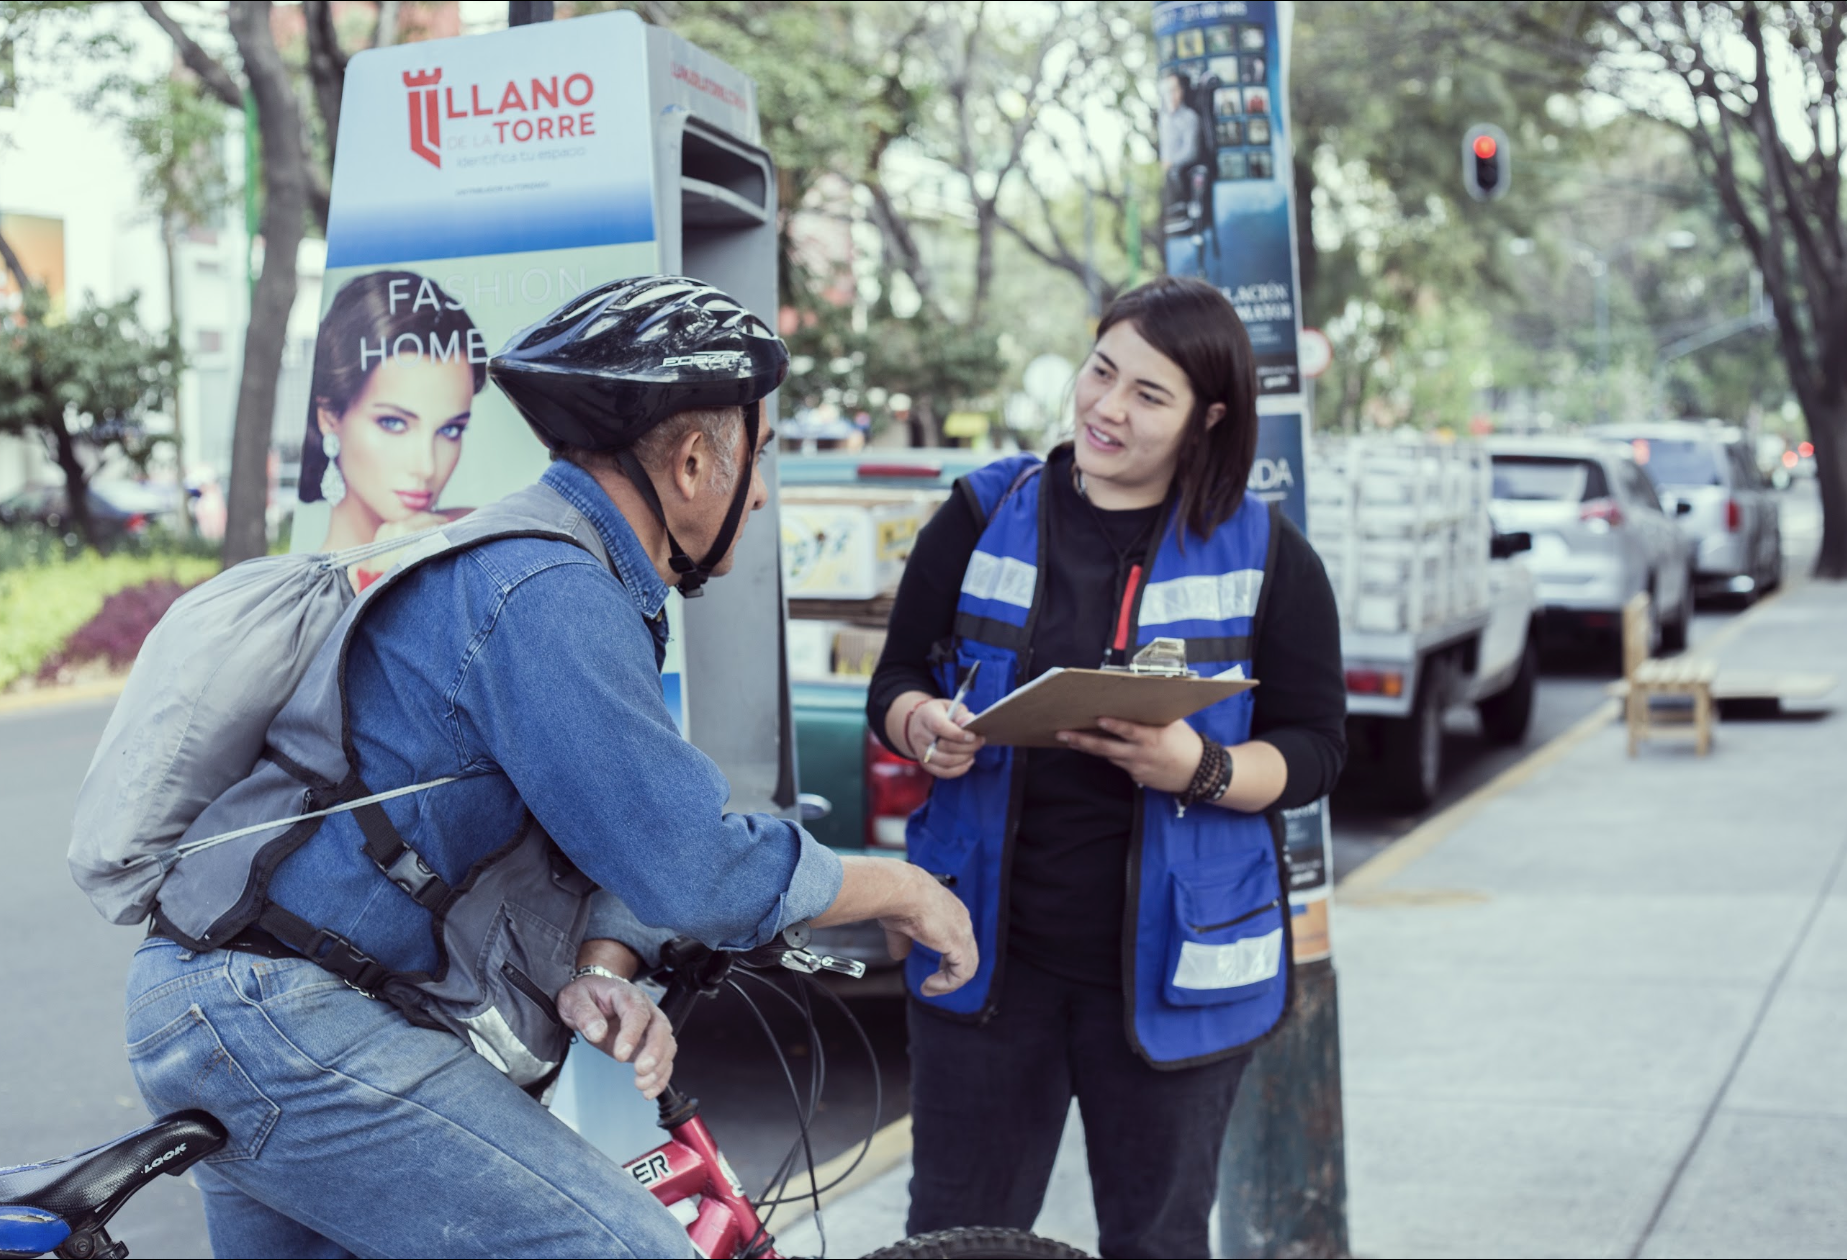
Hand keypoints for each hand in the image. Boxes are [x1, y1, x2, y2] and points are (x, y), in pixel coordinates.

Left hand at [555, 974, 676, 1098]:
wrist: (591, 995)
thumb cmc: (585, 994)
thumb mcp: (575, 999)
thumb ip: (585, 1014)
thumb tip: (597, 1032)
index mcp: (626, 995)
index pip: (636, 1013)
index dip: (632, 1034)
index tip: (620, 1055)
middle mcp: (644, 1009)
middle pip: (660, 1028)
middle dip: (655, 1052)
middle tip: (641, 1070)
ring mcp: (649, 1027)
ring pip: (667, 1044)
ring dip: (659, 1067)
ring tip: (642, 1085)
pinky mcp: (648, 1044)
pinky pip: (663, 1059)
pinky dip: (661, 1076)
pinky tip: (649, 1090)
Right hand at [879, 866, 977, 995]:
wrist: (900, 890)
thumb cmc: (897, 898)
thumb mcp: (899, 923)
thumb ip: (902, 941)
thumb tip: (899, 956)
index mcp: (949, 910)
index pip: (957, 938)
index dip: (946, 958)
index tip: (932, 971)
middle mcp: (961, 919)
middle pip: (966, 953)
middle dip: (948, 971)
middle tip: (932, 984)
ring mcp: (962, 931)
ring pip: (967, 966)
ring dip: (948, 982)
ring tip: (928, 988)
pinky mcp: (959, 944)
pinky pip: (962, 973)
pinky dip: (947, 984)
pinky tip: (929, 985)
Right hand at [907, 699, 984, 779]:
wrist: (920, 723)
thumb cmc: (941, 714)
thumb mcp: (951, 707)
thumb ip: (961, 714)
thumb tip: (969, 721)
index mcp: (926, 716)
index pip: (939, 727)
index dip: (958, 734)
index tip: (973, 736)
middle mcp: (920, 735)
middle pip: (944, 746)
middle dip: (967, 746)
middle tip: (980, 742)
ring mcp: (921, 751)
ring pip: (945, 761)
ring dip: (964, 758)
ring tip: (974, 751)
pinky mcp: (925, 764)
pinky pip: (942, 772)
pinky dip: (959, 770)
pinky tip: (968, 762)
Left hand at [1057, 717, 1203, 794]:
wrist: (1199, 773)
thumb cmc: (1185, 742)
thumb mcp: (1173, 723)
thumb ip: (1152, 715)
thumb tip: (1134, 699)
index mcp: (1152, 737)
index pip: (1129, 730)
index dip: (1113, 725)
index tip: (1097, 718)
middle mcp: (1141, 754)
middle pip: (1106, 748)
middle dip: (1082, 740)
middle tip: (1063, 734)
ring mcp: (1137, 768)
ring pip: (1108, 756)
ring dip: (1088, 747)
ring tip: (1069, 738)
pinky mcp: (1136, 777)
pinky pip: (1118, 764)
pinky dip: (1106, 755)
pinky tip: (1091, 748)